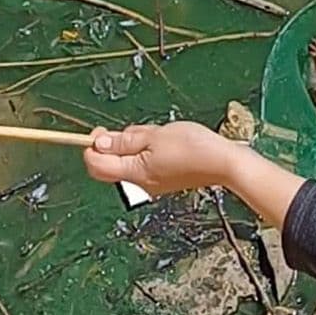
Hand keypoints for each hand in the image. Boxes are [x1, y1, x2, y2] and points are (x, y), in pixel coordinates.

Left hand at [83, 121, 246, 196]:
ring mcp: (152, 183)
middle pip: (109, 166)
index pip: (96, 165)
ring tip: (154, 134)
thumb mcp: (154, 135)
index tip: (100, 131)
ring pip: (127, 163)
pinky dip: (145, 152)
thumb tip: (99, 144)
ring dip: (131, 146)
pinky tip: (163, 142)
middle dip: (111, 146)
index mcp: (134, 173)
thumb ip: (124, 140)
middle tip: (129, 131)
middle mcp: (140, 183)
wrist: (224, 163)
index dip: (91, 146)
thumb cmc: (194, 147)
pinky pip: (143, 164)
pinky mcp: (163, 179)